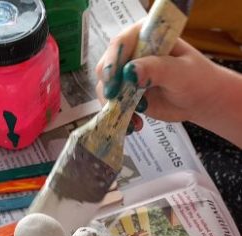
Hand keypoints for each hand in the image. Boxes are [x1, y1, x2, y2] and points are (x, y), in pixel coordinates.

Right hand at [95, 21, 240, 138]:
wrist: (201, 100)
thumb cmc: (197, 79)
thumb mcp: (179, 72)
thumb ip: (156, 69)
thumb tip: (129, 72)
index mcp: (145, 37)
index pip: (120, 44)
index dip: (112, 60)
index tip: (111, 80)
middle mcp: (132, 54)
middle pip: (106, 67)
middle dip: (108, 86)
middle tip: (115, 101)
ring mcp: (127, 76)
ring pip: (106, 89)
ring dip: (115, 106)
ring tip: (135, 121)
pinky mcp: (126, 94)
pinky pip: (113, 105)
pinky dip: (119, 117)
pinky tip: (135, 125)